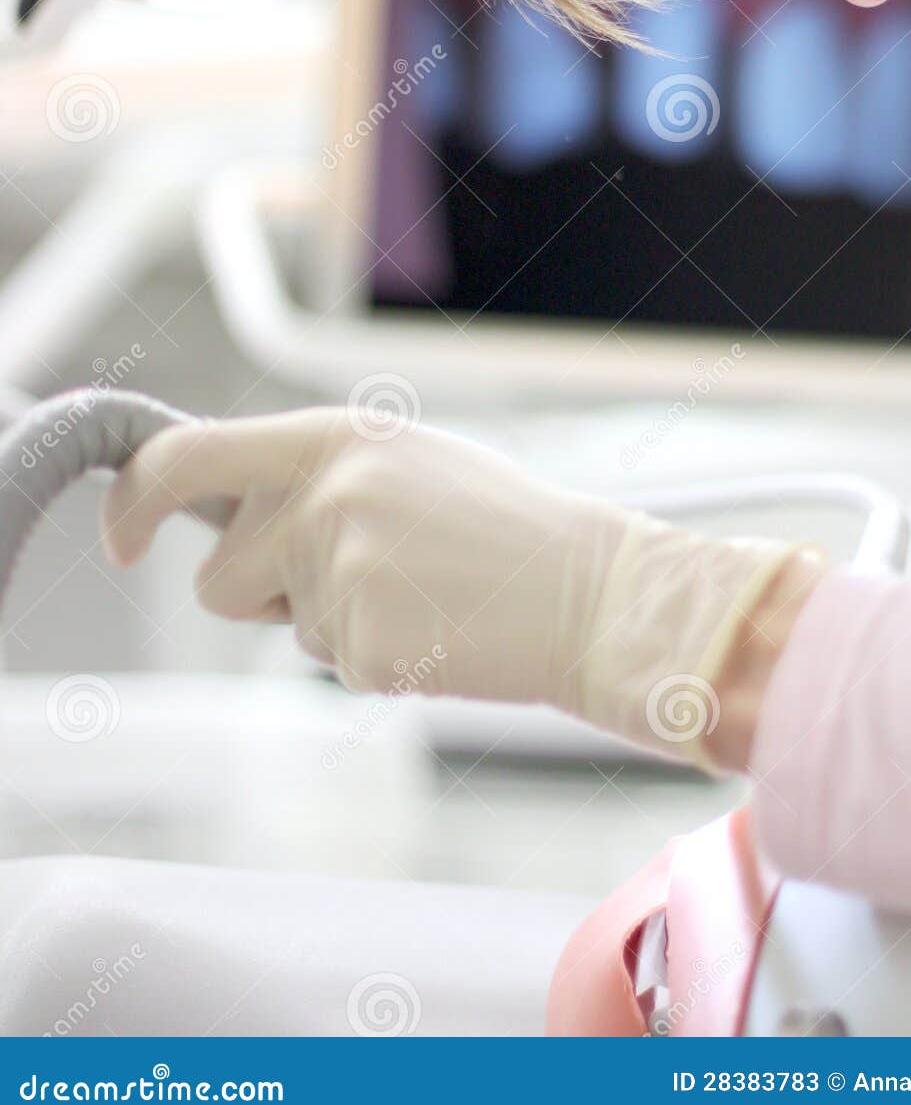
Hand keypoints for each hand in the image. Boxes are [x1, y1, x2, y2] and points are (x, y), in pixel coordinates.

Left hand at [102, 409, 823, 769]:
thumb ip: (313, 474)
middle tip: (360, 577)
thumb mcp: (404, 463)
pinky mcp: (364, 641)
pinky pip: (333, 667)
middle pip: (220, 574)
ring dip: (327, 623)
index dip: (135, 501)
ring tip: (419, 594)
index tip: (121, 537)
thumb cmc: (505, 529)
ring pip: (279, 627)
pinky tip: (441, 629)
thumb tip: (224, 508)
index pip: (185, 456)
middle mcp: (325, 495)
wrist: (596, 591)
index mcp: (333, 438)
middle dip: (263, 593)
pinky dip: (379, 659)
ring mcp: (342, 570)